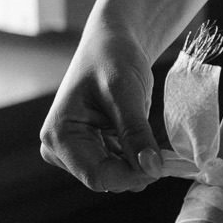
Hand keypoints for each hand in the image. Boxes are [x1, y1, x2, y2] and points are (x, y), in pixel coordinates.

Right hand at [39, 23, 161, 191]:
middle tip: (164, 152)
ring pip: (114, 176)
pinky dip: (135, 159)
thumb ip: (136, 133)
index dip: (132, 176)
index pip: (97, 176)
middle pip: (105, 179)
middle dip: (136, 170)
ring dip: (137, 165)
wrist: (112, 43)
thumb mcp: (126, 93)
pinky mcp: (90, 149)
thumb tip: (151, 169)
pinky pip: (117, 167)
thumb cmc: (112, 59)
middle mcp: (59, 149)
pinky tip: (144, 141)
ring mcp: (73, 151)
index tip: (162, 166)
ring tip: (152, 139)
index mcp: (58, 135)